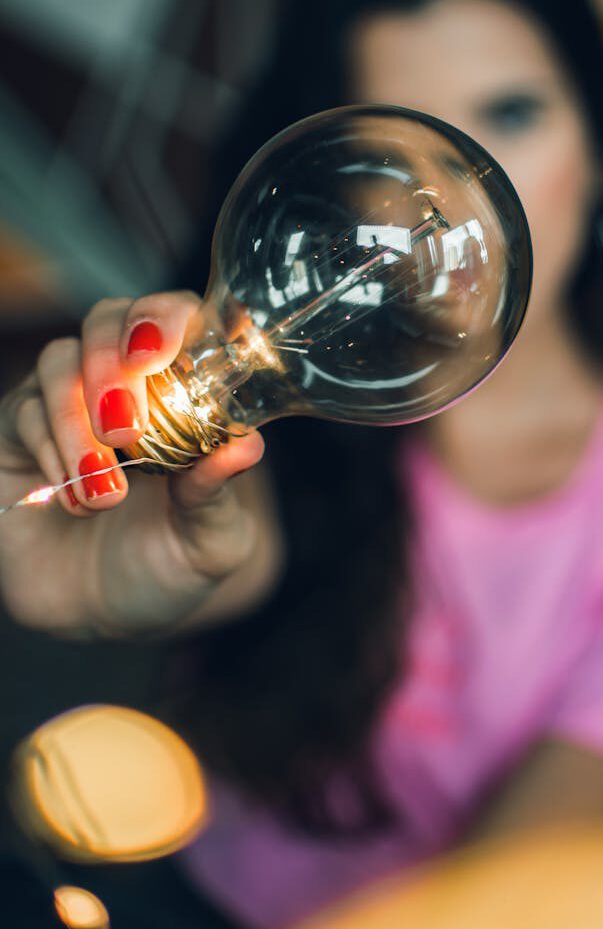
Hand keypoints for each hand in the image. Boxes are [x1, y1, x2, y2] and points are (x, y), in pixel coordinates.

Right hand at [0, 292, 280, 636]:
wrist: (106, 617)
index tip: (159, 352)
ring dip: (77, 421)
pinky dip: (49, 449)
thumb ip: (219, 493)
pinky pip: (22, 412)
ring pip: (58, 362)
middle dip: (112, 364)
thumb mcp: (211, 540)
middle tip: (126, 430)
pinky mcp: (17, 437)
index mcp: (183, 386)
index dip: (166, 317)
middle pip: (107, 319)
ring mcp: (66, 403)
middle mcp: (122, 380)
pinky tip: (74, 497)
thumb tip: (247, 445)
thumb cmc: (172, 563)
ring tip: (106, 492)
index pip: (175, 315)